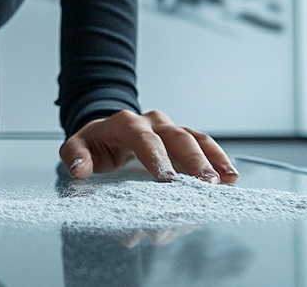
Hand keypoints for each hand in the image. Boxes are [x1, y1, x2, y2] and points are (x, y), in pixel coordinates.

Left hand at [59, 109, 237, 183]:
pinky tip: (231, 176)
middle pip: (175, 137)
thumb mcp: (76, 148)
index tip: (167, 179)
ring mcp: (170, 128)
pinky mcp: (182, 138)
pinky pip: (203, 145)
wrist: (106, 131)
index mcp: (125, 123)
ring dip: (211, 159)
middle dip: (192, 160)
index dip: (155, 157)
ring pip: (194, 138)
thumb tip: (79, 170)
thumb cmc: (93, 144)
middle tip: (206, 183)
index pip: (142, 137)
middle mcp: (152, 122)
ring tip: (226, 180)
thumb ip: (75, 157)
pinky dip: (218, 159)